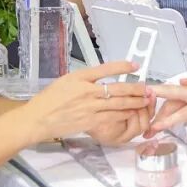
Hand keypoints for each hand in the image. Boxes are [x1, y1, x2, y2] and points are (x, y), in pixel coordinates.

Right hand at [21, 61, 151, 145]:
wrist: (37, 119)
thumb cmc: (49, 99)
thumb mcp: (66, 81)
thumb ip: (84, 79)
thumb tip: (101, 78)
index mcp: (80, 77)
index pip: (105, 69)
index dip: (122, 66)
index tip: (135, 65)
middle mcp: (87, 90)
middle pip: (118, 88)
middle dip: (136, 88)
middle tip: (148, 87)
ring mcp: (90, 107)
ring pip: (119, 103)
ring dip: (135, 102)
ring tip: (146, 100)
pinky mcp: (91, 121)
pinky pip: (113, 117)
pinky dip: (125, 114)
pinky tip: (133, 113)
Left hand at [145, 72, 186, 134]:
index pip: (184, 88)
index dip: (171, 96)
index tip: (162, 101)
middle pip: (173, 95)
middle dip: (158, 106)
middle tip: (149, 118)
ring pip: (171, 102)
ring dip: (157, 114)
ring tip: (145, 127)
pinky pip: (180, 114)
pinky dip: (167, 121)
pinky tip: (157, 127)